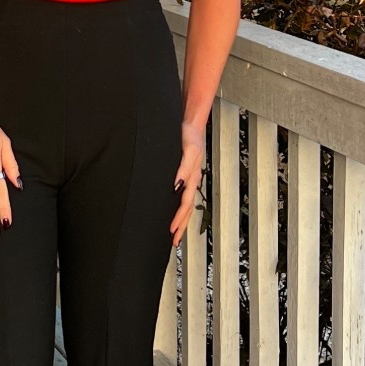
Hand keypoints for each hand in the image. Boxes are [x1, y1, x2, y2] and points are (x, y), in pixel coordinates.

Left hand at [169, 120, 203, 244]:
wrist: (191, 124)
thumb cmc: (190, 135)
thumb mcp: (188, 149)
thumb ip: (184, 167)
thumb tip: (177, 185)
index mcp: (192, 177)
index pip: (185, 204)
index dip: (179, 218)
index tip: (172, 229)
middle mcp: (191, 181)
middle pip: (188, 210)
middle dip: (181, 226)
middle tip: (174, 241)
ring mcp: (189, 180)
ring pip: (186, 206)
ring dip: (182, 220)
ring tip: (175, 234)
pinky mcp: (185, 176)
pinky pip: (183, 197)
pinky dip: (180, 209)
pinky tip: (175, 213)